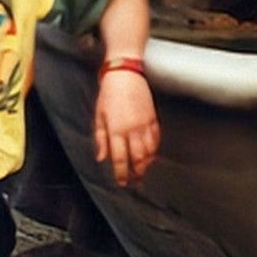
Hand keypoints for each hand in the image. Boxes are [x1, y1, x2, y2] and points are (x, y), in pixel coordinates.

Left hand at [95, 69, 160, 186]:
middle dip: (137, 173)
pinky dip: (154, 149)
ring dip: (147, 163)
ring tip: (143, 170)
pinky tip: (151, 154)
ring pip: (149, 151)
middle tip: (135, 180)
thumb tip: (102, 157)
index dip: (122, 174)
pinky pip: (156, 139)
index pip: (120, 159)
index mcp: (116, 130)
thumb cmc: (109, 93)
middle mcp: (132, 129)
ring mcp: (145, 124)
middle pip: (138, 159)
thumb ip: (101, 139)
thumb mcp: (99, 116)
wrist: (125, 74)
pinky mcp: (153, 118)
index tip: (122, 182)